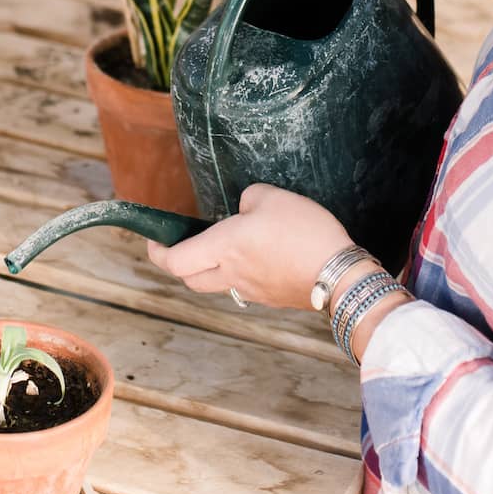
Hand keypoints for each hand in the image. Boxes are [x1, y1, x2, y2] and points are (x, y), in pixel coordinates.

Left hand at [145, 184, 351, 309]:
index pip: (176, 260)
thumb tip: (244, 209)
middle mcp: (232, 273)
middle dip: (178, 264)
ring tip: (219, 249)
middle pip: (189, 278)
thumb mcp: (273, 197)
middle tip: (180, 247)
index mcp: (225, 246)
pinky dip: (237, 274)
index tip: (153, 241)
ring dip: (208, 269)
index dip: (158, 253)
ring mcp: (251, 290)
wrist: (339, 274)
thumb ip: (249, 199)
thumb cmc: (305, 232)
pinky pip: (242, 287)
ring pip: (216, 284)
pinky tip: (255, 257)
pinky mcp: (270, 297)